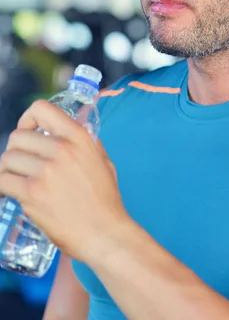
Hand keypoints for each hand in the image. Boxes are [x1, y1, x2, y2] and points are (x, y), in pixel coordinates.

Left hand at [0, 100, 128, 263]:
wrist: (104, 233)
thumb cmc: (105, 200)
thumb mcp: (102, 161)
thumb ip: (87, 143)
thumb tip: (73, 130)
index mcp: (78, 137)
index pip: (41, 109)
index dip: (28, 118)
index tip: (29, 131)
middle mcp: (61, 149)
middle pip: (18, 136)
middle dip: (17, 149)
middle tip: (23, 162)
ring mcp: (45, 171)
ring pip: (7, 158)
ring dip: (9, 168)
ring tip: (17, 178)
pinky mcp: (31, 194)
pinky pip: (3, 180)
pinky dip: (4, 185)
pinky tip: (12, 190)